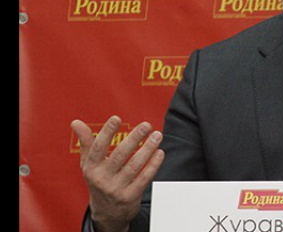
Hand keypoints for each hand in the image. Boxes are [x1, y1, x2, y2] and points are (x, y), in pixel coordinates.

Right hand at [70, 115, 164, 231]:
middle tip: (146, 125)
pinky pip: (144, 178)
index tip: (116, 118)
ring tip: (157, 135)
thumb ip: (86, 142)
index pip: (97, 148)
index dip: (106, 132)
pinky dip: (153, 165)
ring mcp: (116, 189)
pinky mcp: (130, 196)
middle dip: (134, 138)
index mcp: (91, 168)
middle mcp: (102, 179)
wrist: (107, 212)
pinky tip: (159, 152)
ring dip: (148, 149)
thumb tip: (76, 122)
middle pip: (119, 155)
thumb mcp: (89, 164)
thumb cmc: (99, 180)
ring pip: (134, 166)